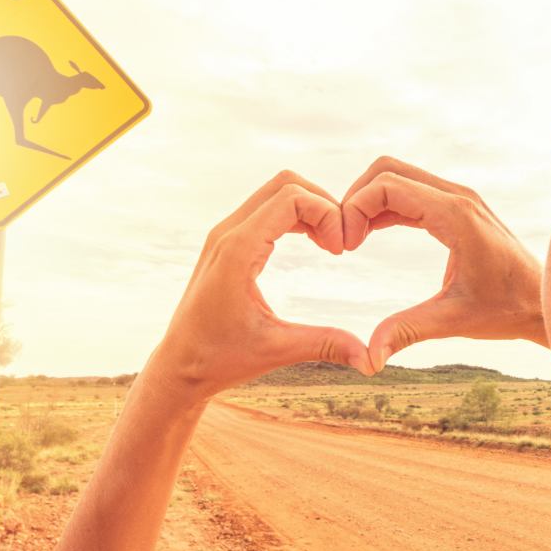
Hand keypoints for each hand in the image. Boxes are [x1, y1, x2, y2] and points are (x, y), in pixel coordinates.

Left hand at [146, 171, 373, 400]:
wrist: (178, 365)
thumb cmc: (220, 359)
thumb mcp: (277, 350)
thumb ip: (325, 345)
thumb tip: (372, 359)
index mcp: (238, 251)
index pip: (291, 198)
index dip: (327, 214)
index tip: (341, 251)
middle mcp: (228, 233)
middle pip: (285, 185)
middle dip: (322, 204)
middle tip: (341, 242)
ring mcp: (224, 235)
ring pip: (275, 193)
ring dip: (309, 208)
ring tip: (331, 243)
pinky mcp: (226, 243)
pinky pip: (265, 209)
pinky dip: (294, 217)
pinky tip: (314, 244)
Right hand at [339, 156, 547, 372]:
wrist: (544, 303)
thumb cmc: (506, 310)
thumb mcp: (454, 320)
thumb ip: (408, 331)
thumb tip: (369, 359)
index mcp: (455, 215)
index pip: (387, 185)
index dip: (354, 209)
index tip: (345, 248)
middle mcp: (457, 197)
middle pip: (388, 170)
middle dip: (355, 199)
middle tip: (342, 241)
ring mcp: (458, 198)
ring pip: (398, 177)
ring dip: (368, 201)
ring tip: (351, 241)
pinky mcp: (458, 208)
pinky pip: (411, 193)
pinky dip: (385, 207)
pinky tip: (368, 237)